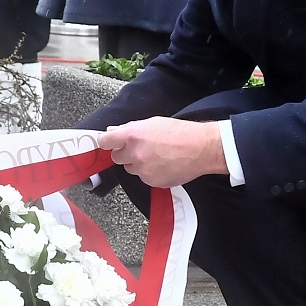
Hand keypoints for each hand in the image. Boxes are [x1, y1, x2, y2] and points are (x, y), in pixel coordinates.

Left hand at [95, 118, 227, 188]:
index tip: (109, 143)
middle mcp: (134, 154)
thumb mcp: (152, 123)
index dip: (107, 142)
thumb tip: (113, 131)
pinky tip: (163, 165)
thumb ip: (130, 128)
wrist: (201, 148)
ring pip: (130, 169)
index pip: (105, 141)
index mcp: (132, 135)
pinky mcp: (151, 182)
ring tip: (156, 156)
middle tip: (140, 148)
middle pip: (116, 157)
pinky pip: (143, 178)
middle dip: (125, 153)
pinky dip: (150, 173)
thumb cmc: (180, 132)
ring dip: (137, 164)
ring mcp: (143, 170)